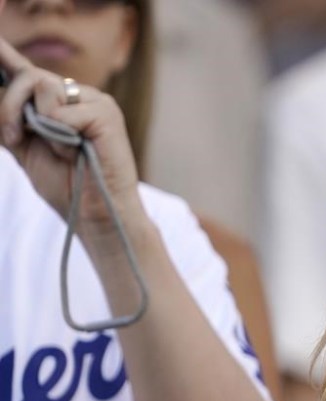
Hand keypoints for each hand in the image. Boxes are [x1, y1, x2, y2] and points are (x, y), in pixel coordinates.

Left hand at [0, 39, 142, 234]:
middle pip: (30, 76)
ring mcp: (95, 101)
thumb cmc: (66, 185)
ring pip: (44, 85)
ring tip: (61, 149)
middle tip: (15, 139)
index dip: (6, 54)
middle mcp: (78, 96)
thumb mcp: (24, 148)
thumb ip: (8, 120)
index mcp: (59, 104)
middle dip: (10, 107)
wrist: (94, 213)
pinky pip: (62, 110)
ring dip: (39, 123)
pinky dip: (61, 135)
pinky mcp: (106, 112)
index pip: (27, 72)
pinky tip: (78, 151)